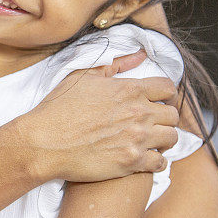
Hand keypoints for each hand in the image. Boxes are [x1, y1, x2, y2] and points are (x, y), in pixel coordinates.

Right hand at [17, 49, 179, 183]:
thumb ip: (115, 64)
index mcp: (129, 89)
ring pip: (171, 138)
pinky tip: (145, 157)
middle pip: (173, 114)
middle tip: (152, 121)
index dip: (165, 93)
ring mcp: (137, 139)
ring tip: (150, 139)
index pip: (168, 87)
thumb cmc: (59, 107)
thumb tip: (140, 55)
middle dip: (164, 117)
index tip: (159, 100)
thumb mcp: (83, 76)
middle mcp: (138, 113)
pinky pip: (161, 162)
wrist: (44, 142)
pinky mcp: (132, 162)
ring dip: (163, 138)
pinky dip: (157, 160)